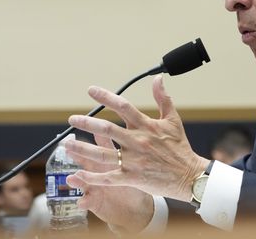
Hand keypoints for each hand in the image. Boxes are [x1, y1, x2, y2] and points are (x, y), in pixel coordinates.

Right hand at [65, 134, 154, 231]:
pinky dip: (84, 201)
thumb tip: (143, 126)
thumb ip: (135, 146)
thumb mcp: (137, 163)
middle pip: (88, 158)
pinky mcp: (95, 202)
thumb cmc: (137, 181)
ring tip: (71, 178)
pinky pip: (88, 201)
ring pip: (83, 180)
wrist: (134, 208)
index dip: (99, 135)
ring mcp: (95, 185)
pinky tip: (82, 202)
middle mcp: (101, 170)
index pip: (105, 144)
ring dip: (77, 179)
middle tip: (68, 146)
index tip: (94, 127)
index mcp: (112, 159)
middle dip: (78, 153)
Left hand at [66, 76, 208, 203]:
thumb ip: (163, 98)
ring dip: (82, 148)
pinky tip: (77, 174)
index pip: (123, 107)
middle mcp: (138, 141)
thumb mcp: (173, 120)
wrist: (188, 175)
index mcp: (147, 126)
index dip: (106, 97)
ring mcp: (134, 160)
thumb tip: (158, 79)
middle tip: (72, 119)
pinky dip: (91, 176)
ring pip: (102, 153)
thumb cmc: (180, 147)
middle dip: (86, 123)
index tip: (91, 90)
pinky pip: (107, 177)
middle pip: (107, 129)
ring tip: (67, 144)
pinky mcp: (131, 177)